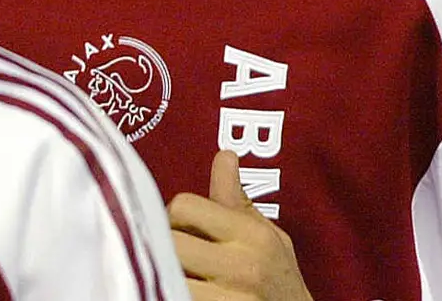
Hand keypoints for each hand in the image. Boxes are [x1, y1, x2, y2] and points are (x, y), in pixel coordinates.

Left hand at [166, 151, 313, 300]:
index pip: (184, 206)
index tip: (180, 231)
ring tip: (170, 275)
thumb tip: (224, 156)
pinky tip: (174, 291)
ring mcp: (230, 299)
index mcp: (253, 235)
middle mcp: (243, 266)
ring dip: (161, 273)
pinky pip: (174, 297)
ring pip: (167, 272)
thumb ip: (237, 200)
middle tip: (168, 254)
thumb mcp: (267, 238)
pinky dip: (167, 293)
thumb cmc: (280, 284)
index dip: (173, 216)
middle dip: (161, 245)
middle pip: (169, 239)